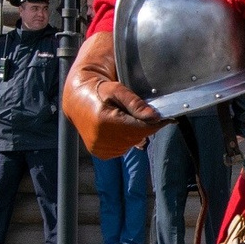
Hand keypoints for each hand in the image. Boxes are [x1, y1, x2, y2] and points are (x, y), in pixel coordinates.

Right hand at [62, 31, 162, 156]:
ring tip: (125, 119)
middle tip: (143, 115)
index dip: (155, 124)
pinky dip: (125, 140)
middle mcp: (101, 139)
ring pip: (130, 144)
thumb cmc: (99, 91)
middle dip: (143, 127)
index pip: (140, 129)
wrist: (78, 100)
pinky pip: (122, 149)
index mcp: (105, 122)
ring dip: (133, 133)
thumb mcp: (117, 90)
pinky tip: (119, 128)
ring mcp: (99, 148)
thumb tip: (154, 117)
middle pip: (136, 137)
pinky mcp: (100, 153)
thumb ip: (136, 104)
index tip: (166, 119)